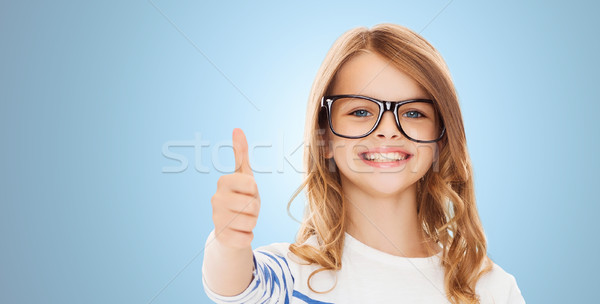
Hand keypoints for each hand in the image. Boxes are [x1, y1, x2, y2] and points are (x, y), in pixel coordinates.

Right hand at [211, 128, 259, 248]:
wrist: (232, 225)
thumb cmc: (241, 196)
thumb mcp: (244, 175)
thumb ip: (241, 154)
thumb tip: (237, 129)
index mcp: (223, 182)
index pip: (252, 185)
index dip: (254, 191)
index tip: (247, 192)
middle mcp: (216, 199)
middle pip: (252, 205)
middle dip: (255, 208)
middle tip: (246, 208)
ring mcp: (217, 219)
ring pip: (251, 222)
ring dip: (252, 222)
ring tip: (243, 219)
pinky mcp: (221, 237)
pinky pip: (246, 237)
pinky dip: (248, 236)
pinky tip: (240, 232)